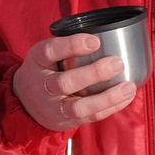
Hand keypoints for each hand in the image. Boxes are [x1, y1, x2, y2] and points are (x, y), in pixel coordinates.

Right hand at [12, 34, 136, 133]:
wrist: (26, 102)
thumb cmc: (46, 70)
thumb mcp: (47, 53)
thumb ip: (69, 45)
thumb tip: (109, 34)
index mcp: (38, 61)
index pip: (50, 51)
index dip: (72, 45)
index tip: (95, 41)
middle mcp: (43, 86)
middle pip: (65, 82)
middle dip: (93, 74)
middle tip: (116, 63)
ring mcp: (54, 107)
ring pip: (79, 107)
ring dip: (106, 97)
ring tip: (128, 87)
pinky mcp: (66, 121)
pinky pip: (90, 116)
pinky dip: (111, 107)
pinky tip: (126, 97)